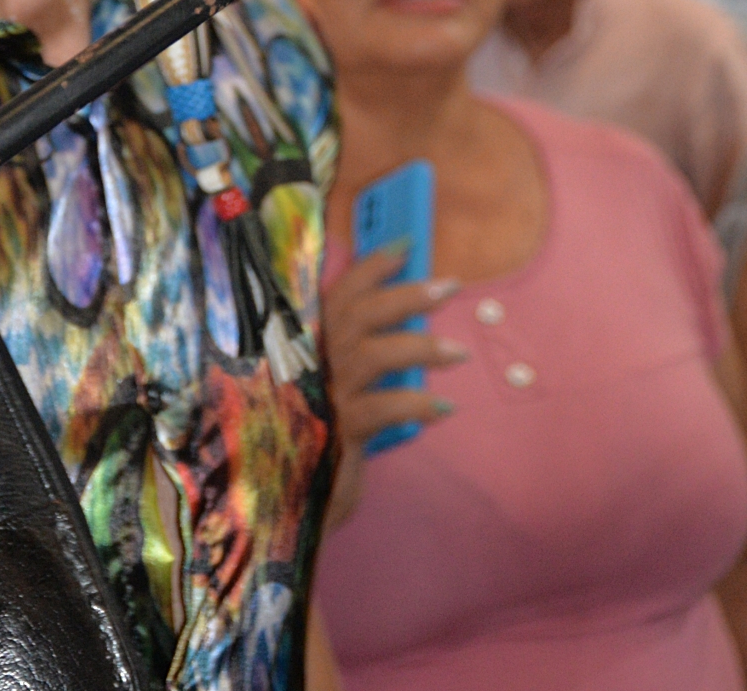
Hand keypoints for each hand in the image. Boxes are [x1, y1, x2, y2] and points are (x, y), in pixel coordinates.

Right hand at [321, 244, 465, 530]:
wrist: (287, 500)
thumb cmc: (318, 434)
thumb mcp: (334, 387)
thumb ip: (357, 353)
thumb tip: (409, 319)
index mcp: (306, 343)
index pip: (339, 292)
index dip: (372, 266)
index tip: (407, 246)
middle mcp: (308, 361)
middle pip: (358, 313)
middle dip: (406, 294)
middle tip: (450, 286)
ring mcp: (320, 395)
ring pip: (373, 354)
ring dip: (421, 347)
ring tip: (459, 352)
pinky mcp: (335, 433)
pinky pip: (382, 410)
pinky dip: (416, 405)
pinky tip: (443, 408)